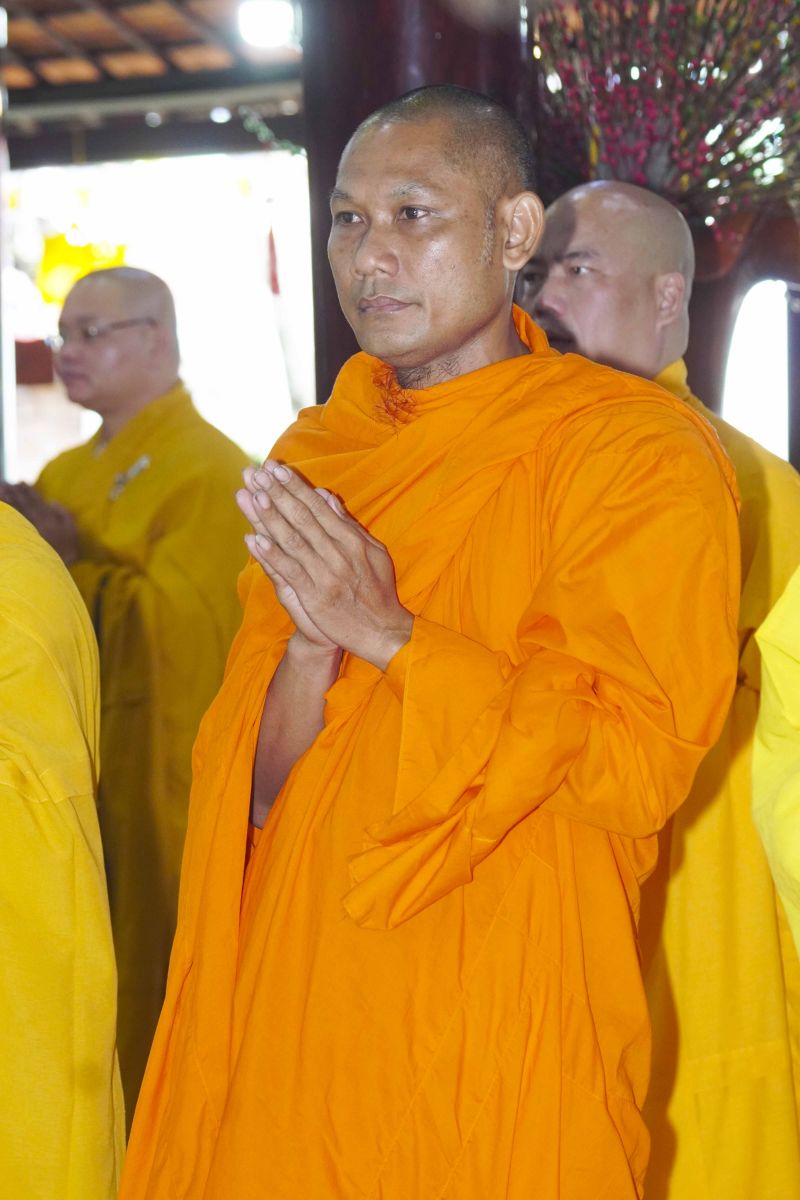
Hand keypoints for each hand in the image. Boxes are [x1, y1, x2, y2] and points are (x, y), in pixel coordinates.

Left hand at [0, 482, 78, 563]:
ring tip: (1, 488)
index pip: (36, 500)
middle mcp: (34, 520)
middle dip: (15, 491)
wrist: (53, 567)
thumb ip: (64, 514)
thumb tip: (52, 502)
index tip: (21, 482)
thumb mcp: (72, 530)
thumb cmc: (66, 550)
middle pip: (23, 502)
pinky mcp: (20, 536)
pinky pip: (10, 519)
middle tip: (7, 483)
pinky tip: (1, 505)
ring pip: (14, 508)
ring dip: (7, 497)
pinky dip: (5, 511)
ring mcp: (26, 528)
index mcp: (47, 517)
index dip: (28, 490)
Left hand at [236, 462, 412, 670]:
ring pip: (292, 540)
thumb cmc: (377, 590)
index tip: (276, 469)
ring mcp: (325, 575)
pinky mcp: (314, 596)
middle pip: (302, 518)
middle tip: (257, 474)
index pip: (318, 507)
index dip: (295, 487)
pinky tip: (254, 539)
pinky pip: (289, 571)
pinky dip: (271, 555)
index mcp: (352, 540)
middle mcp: (338, 553)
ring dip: (270, 517)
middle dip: (278, 494)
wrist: (382, 631)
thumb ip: (348, 524)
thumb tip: (325, 496)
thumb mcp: (373, 552)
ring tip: (252, 495)